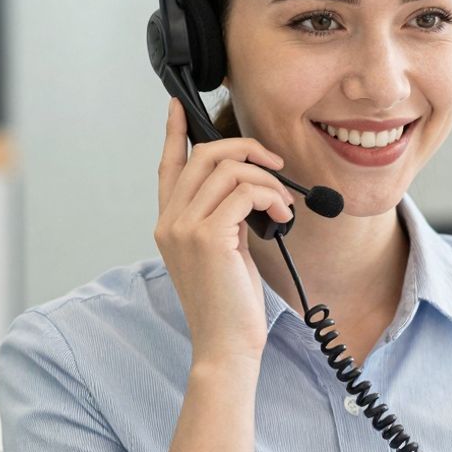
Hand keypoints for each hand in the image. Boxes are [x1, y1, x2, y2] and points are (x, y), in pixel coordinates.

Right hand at [153, 98, 295, 368]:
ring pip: (229, 169)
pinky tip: (282, 217)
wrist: (226, 345)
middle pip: (204, 156)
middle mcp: (170, 221)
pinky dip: (272, 197)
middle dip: (246, 149)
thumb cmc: (229, 303)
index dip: (173, 132)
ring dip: (267, 180)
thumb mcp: (222, 250)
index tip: (178, 106)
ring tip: (283, 206)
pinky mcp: (208, 237)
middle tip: (275, 165)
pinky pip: (245, 192)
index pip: (168, 166)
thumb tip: (249, 186)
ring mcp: (185, 228)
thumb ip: (223, 216)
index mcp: (169, 223)